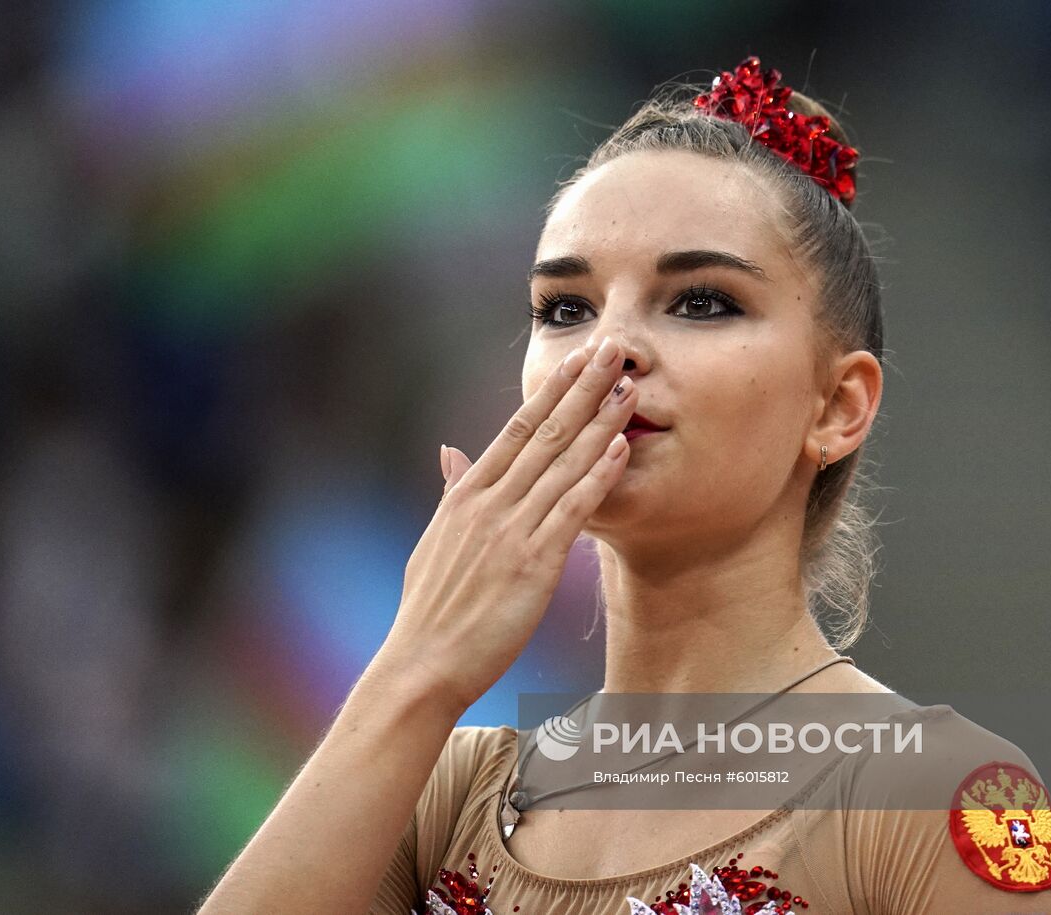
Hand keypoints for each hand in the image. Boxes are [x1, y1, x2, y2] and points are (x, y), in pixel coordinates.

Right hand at [375, 335, 637, 713]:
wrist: (422, 663)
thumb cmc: (430, 611)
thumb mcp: (434, 541)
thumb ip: (450, 492)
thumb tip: (449, 451)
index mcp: (467, 495)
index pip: (515, 429)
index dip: (550, 392)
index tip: (576, 360)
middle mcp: (489, 504)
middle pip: (543, 433)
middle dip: (581, 389)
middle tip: (612, 350)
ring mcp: (510, 530)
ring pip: (562, 463)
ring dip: (599, 422)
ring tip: (628, 387)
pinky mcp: (532, 562)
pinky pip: (571, 510)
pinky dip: (597, 476)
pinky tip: (620, 448)